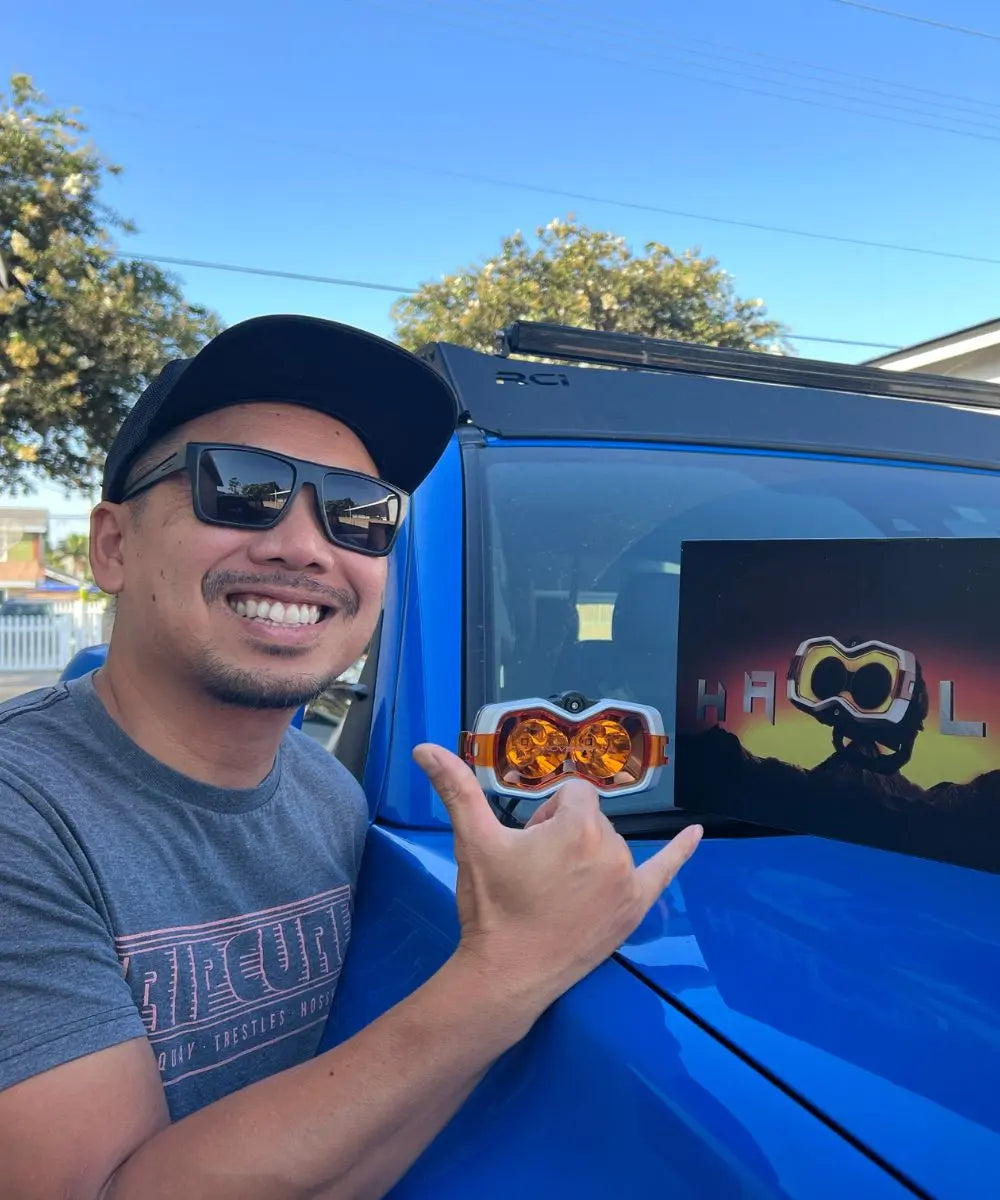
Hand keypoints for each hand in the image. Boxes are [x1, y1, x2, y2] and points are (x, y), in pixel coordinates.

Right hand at [413, 744, 701, 1018]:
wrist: (506, 976)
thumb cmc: (491, 906)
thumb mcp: (473, 841)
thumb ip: (455, 788)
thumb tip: (424, 746)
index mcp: (579, 827)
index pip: (572, 794)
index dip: (546, 814)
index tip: (528, 844)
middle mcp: (613, 849)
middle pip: (591, 817)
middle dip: (564, 833)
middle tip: (534, 872)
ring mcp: (628, 881)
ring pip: (610, 843)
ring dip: (587, 854)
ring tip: (555, 890)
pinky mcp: (636, 909)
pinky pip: (665, 871)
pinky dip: (682, 852)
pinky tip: (698, 834)